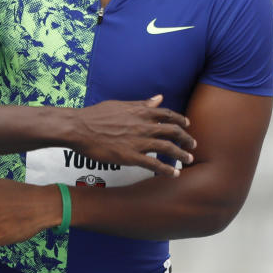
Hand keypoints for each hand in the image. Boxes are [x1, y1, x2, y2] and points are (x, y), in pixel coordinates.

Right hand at [72, 95, 194, 176]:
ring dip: (181, 154)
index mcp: (140, 111)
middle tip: (193, 145)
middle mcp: (143, 125)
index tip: (187, 125)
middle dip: (186, 139)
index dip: (180, 120)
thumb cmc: (96, 115)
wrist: (80, 128)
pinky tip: (174, 174)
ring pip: (168, 148)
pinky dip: (167, 170)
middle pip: (173, 131)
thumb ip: (141, 104)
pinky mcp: (131, 156)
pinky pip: (154, 164)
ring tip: (189, 160)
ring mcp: (138, 141)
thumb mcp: (121, 105)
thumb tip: (158, 98)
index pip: (168, 114)